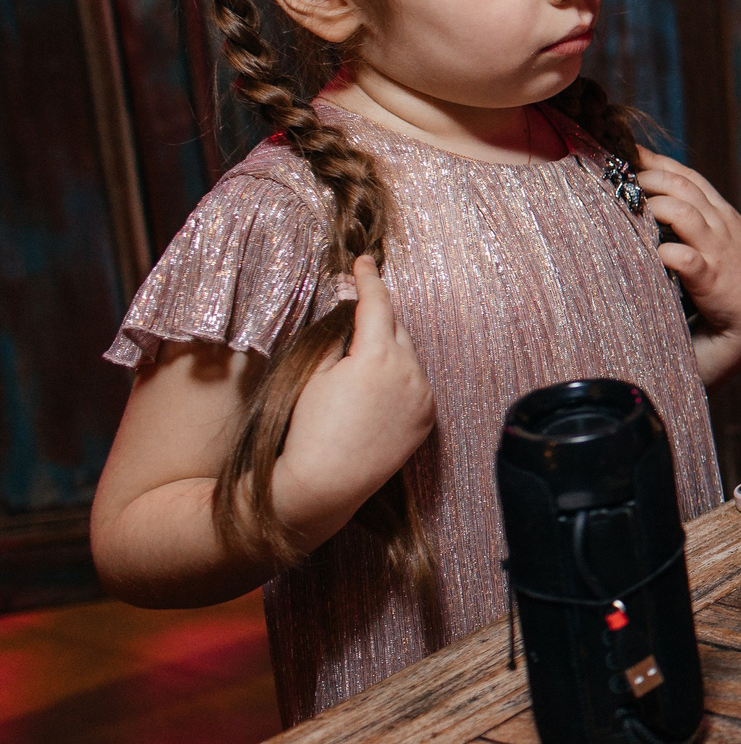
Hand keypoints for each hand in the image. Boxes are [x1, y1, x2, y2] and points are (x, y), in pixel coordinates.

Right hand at [273, 256, 435, 541]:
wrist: (325, 482)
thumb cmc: (309, 427)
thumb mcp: (315, 373)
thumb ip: (338, 338)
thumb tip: (351, 315)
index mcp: (378, 356)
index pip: (377, 304)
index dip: (368, 279)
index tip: (365, 261)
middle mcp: (410, 372)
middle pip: (396, 328)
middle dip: (378, 319)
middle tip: (356, 315)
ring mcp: (423, 396)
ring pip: (407, 356)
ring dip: (388, 351)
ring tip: (358, 372)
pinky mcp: (428, 418)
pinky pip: (416, 384)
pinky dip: (400, 378)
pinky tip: (375, 395)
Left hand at [636, 148, 740, 386]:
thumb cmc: (730, 277)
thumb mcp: (718, 239)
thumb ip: (694, 220)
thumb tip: (653, 201)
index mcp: (720, 213)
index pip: (687, 176)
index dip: (655, 161)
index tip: (626, 153)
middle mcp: (720, 225)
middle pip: (682, 186)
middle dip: (648, 179)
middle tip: (620, 184)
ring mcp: (718, 251)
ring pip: (684, 213)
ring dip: (654, 208)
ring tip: (630, 212)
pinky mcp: (713, 280)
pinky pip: (686, 259)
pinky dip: (665, 253)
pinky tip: (650, 254)